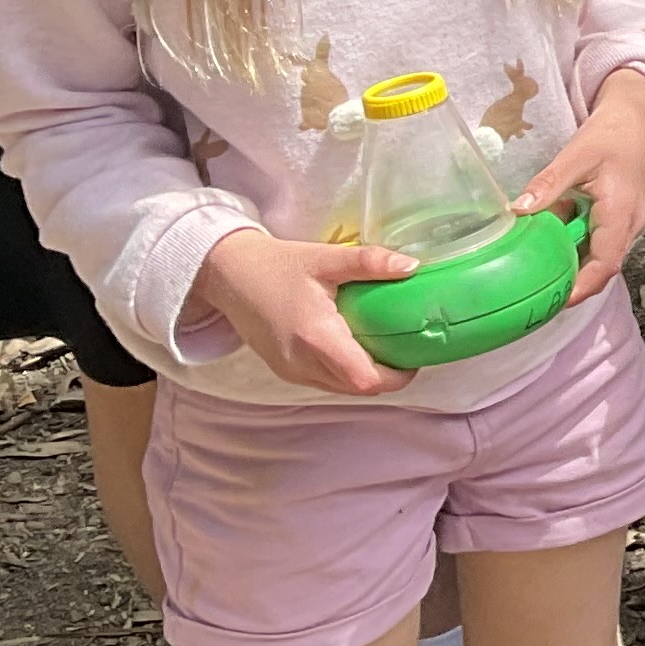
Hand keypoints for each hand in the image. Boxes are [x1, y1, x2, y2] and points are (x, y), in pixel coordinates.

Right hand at [196, 225, 413, 397]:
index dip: (397, 375)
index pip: (364, 379)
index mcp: (316, 337)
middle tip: (406, 346)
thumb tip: (413, 267)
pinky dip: (345, 371)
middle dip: (387, 376)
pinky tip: (357, 345)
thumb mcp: (326, 257)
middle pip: (357, 388)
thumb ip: (369, 262)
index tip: (415, 353)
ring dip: (366, 375)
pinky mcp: (284, 370)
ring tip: (386, 344)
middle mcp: (302, 363)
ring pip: (341, 388)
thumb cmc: (278, 264)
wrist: (228, 275)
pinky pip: (324, 381)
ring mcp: (290, 371)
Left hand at [511, 68, 644, 304]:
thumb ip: (548, 184)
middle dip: (571, 282)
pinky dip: (576, 245)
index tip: (554, 301)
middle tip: (535, 291)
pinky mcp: (622, 221)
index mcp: (622, 213)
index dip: (581, 288)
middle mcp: (630, 226)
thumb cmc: (612, 135)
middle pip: (601, 267)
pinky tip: (554, 237)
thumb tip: (517, 211)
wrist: (635, 119)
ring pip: (599, 256)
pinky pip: (599, 243)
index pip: (604, 264)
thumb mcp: (576, 155)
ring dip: (572, 261)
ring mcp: (628, 225)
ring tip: (538, 266)